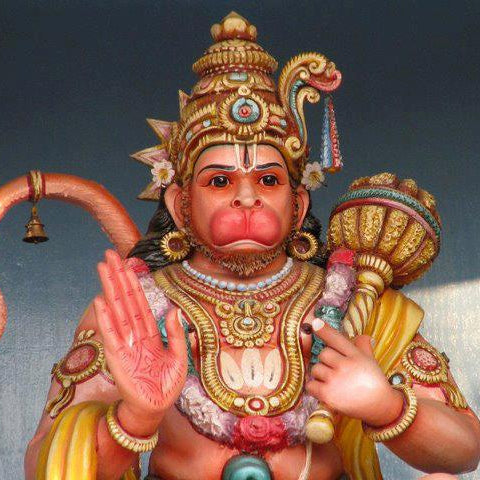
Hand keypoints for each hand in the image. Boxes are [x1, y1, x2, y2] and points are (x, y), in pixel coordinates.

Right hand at [93, 250, 187, 423]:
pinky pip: (112, 335)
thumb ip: (176, 334)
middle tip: (109, 255)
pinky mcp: (118, 358)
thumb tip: (175, 310)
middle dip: (118, 277)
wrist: (156, 408)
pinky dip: (106, 318)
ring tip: (102, 268)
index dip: (134, 283)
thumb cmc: (167, 384)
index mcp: (151, 332)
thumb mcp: (179, 357)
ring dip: (110, 289)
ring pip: (117, 310)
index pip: (140, 302)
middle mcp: (135, 333)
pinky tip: (101, 300)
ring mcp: (125, 343)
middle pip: (126, 300)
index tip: (127, 263)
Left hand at [306, 318, 402, 426]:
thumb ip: (363, 346)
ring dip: (320, 375)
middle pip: (323, 353)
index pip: (336, 338)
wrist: (380, 406)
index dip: (324, 330)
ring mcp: (335, 380)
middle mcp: (344, 365)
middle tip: (335, 370)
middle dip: (326, 361)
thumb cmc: (374, 381)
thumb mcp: (371, 360)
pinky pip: (311, 385)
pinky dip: (315, 388)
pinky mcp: (328, 395)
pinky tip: (325, 391)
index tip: (315, 322)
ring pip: (315, 369)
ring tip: (332, 382)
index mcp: (355, 355)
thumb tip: (362, 335)